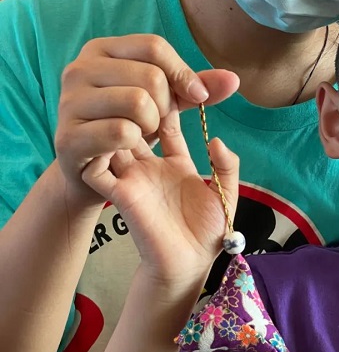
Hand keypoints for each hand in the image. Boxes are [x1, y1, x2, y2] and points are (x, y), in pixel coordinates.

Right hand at [54, 34, 238, 205]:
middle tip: (155, 122)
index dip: (183, 72)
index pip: (154, 46)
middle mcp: (78, 68)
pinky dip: (134, 143)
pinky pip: (121, 132)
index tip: (198, 97)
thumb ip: (195, 88)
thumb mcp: (162, 102)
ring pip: (137, 102)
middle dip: (165, 105)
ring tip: (139, 134)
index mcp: (101, 49)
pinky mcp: (68, 137)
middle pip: (150, 76)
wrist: (90, 172)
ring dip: (150, 126)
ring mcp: (68, 102)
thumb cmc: (127, 125)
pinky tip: (124, 149)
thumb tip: (234, 80)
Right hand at [81, 95, 238, 286]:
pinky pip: (99, 166)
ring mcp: (132, 178)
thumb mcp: (226, 192)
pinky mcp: (119, 194)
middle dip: (139, 104)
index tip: (172, 85)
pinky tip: (115, 135)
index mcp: (176, 162)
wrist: (188, 266)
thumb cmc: (207, 233)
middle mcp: (150, 166)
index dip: (168, 103)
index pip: (166, 122)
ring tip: (134, 108)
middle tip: (147, 90)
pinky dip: (102, 149)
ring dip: (121, 121)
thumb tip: (217, 140)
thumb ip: (226, 165)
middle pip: (136, 124)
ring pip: (115, 137)